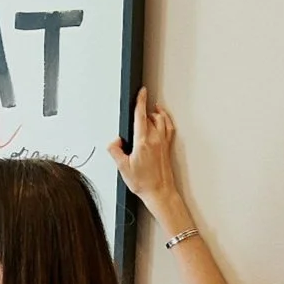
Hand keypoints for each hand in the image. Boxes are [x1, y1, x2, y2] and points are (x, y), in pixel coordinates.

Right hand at [106, 90, 189, 229]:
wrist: (160, 192)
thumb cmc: (144, 183)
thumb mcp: (122, 167)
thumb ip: (115, 150)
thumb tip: (115, 141)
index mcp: (143, 142)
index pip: (140, 115)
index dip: (140, 101)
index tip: (141, 92)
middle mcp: (155, 139)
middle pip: (149, 116)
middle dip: (143, 110)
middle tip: (137, 107)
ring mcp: (163, 142)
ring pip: (161, 119)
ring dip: (155, 113)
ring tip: (150, 109)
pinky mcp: (168, 147)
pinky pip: (168, 127)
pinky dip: (165, 119)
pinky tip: (162, 119)